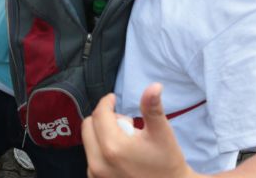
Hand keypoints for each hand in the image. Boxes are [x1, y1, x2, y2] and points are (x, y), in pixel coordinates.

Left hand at [82, 84, 196, 177]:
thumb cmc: (167, 162)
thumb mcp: (162, 133)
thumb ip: (152, 108)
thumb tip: (154, 86)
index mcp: (113, 147)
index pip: (100, 114)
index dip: (106, 101)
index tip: (114, 98)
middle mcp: (98, 163)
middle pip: (89, 126)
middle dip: (104, 118)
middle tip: (125, 123)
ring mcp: (96, 175)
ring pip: (89, 141)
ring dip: (101, 134)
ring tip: (125, 139)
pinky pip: (91, 157)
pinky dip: (100, 149)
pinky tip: (120, 153)